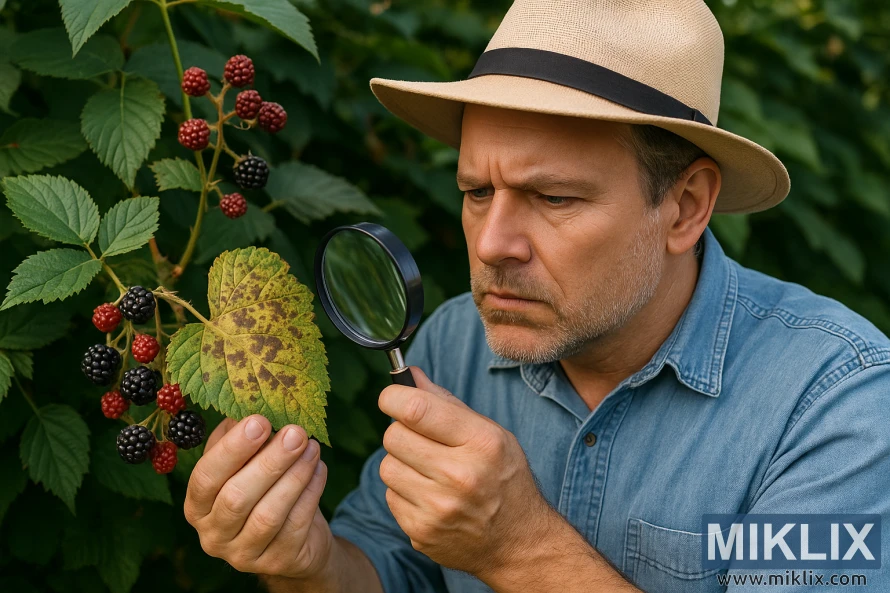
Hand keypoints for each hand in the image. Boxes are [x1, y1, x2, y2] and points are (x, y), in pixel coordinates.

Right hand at [183, 415, 331, 578]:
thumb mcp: (247, 463)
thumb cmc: (265, 489)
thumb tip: (249, 408)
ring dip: (294, 476)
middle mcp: (213, 535)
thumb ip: (240, 439)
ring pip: (268, 515)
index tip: (259, 421)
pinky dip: (310, 493)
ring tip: (312, 448)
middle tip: (296, 433)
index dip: (232, 449)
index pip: (205, 478)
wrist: (298, 537)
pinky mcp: (278, 562)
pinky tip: (319, 469)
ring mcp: (245, 554)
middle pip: (237, 498)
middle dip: (269, 462)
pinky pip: (296, 525)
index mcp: (197, 506)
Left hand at [378, 367, 553, 579]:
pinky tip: (430, 496)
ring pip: (387, 467)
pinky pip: (390, 496)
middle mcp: (460, 476)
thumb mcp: (491, 434)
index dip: (393, 397)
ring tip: (428, 471)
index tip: (391, 398)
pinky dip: (404, 492)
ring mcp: (439, 509)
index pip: (416, 410)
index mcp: (481, 443)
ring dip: (401, 464)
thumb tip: (409, 375)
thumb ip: (447, 403)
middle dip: (401, 432)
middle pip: (393, 437)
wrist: (517, 543)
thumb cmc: (504, 478)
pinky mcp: (422, 532)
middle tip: (420, 439)